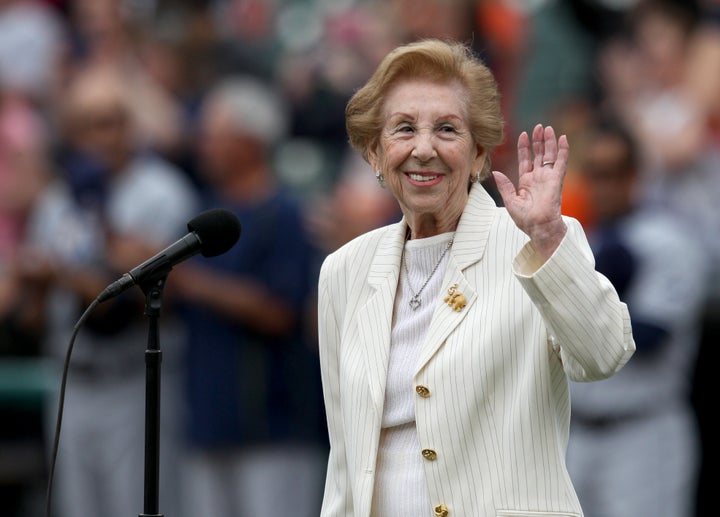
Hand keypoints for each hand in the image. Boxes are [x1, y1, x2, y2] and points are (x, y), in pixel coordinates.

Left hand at [492, 124, 568, 258]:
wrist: (538, 227)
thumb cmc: (525, 219)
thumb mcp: (510, 201)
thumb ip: (504, 186)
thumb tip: (495, 172)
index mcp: (526, 182)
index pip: (525, 160)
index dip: (524, 147)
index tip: (524, 134)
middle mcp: (538, 178)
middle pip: (538, 154)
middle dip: (538, 140)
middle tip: (538, 127)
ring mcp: (548, 178)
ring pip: (550, 155)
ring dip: (549, 141)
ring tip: (548, 128)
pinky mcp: (557, 180)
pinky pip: (561, 162)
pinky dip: (563, 150)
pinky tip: (563, 138)